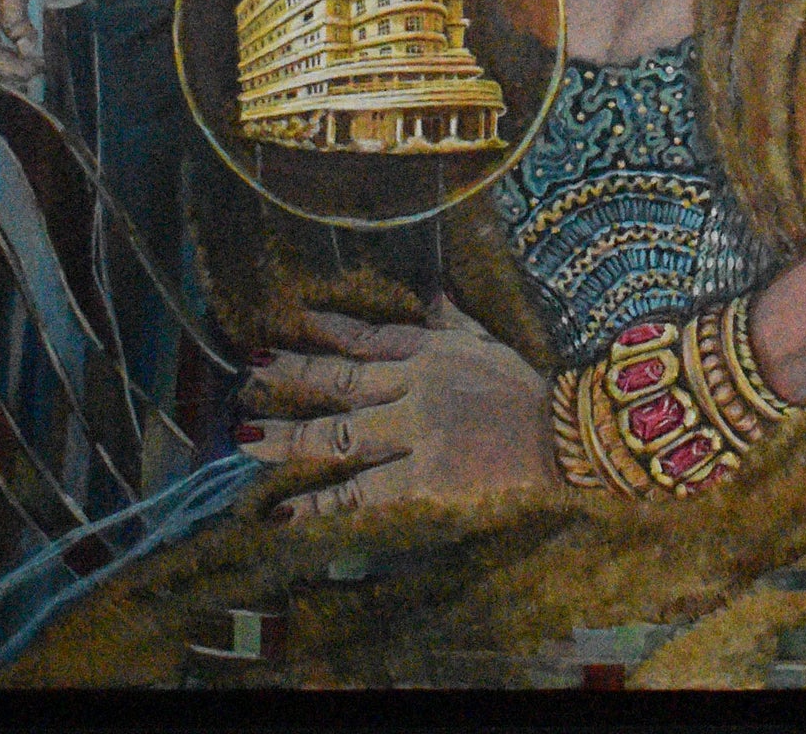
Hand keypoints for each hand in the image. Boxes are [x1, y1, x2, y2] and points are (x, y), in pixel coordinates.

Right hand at [0, 0, 41, 81]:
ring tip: (37, 64)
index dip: (13, 67)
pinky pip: (1, 37)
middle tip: (40, 70)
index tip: (36, 71)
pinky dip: (15, 45)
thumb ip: (16, 24)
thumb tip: (26, 50)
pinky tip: (28, 49)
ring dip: (15, 57)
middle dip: (14, 65)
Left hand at [239, 300, 554, 517]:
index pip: (368, 336)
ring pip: (335, 433)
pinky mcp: (421, 476)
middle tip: (249, 369)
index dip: (329, 328)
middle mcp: (412, 385)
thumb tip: (430, 293)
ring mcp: (413, 430)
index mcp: (428, 350)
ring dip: (287, 435)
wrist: (561, 435)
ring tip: (244, 436)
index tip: (296, 318)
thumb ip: (451, 318)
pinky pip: (361, 490)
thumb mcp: (487, 341)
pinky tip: (285, 512)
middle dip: (291, 373)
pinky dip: (322, 503)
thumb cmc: (526, 388)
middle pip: (338, 379)